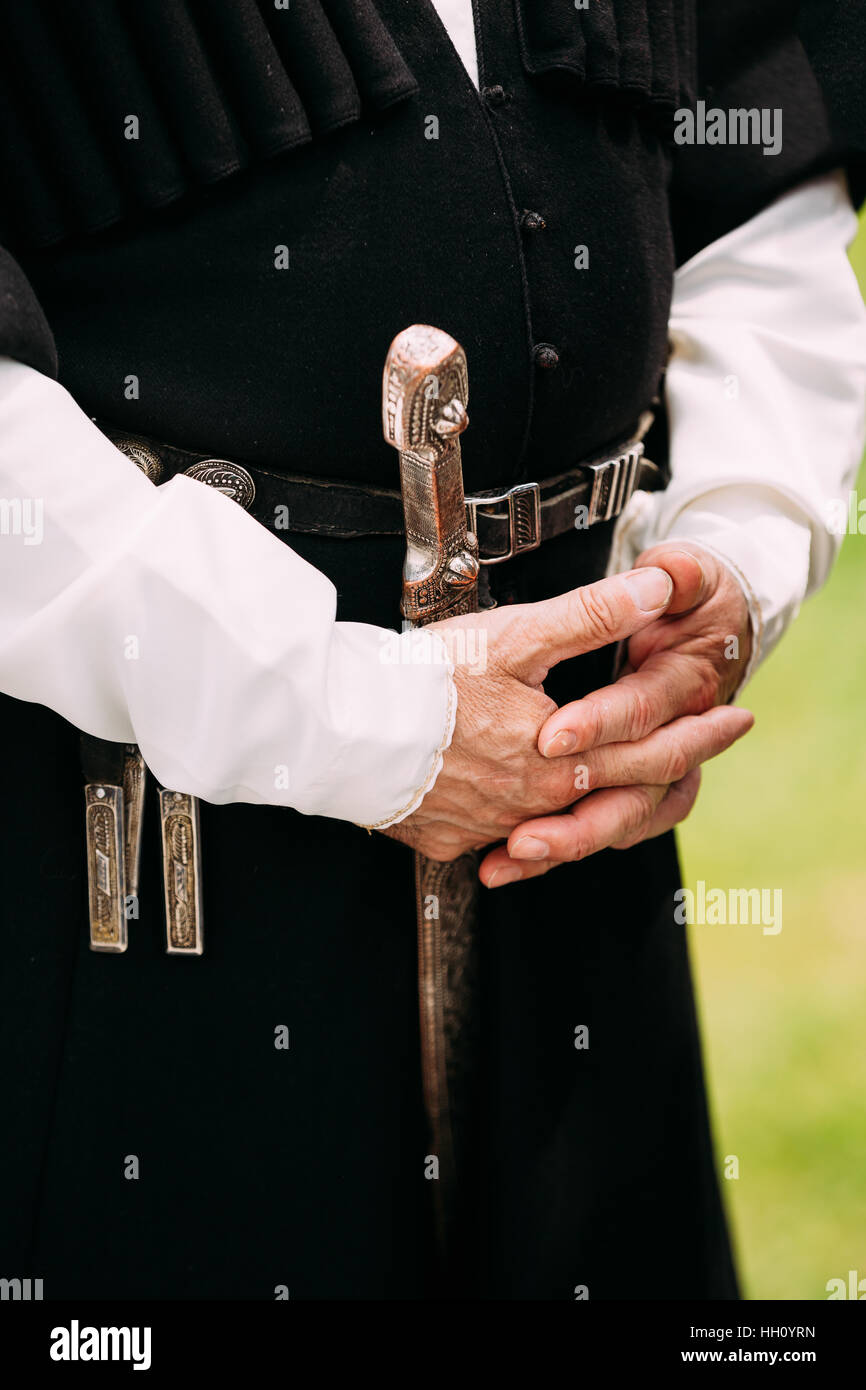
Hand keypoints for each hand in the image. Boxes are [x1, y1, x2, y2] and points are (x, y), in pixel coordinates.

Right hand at [383, 560, 746, 863]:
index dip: (698, 732)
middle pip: (619, 792)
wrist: (337, 730)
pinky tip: (525, 820)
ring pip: (562, 824)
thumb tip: (658, 590)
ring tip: (610, 784)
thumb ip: (591, 615)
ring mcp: (488, 828)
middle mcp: (532, 802)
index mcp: (557, 755)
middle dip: (672, 767)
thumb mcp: (515, 637)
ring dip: (597, 805)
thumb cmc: (421, 682)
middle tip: (707, 747)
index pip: (649, 749)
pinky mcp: (447, 838)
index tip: (733, 720)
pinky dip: (525, 831)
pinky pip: (501, 841)